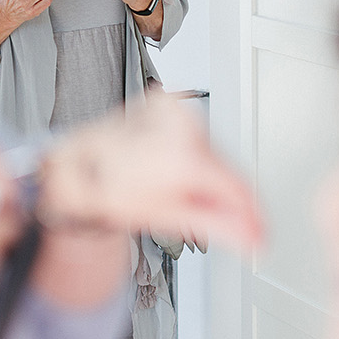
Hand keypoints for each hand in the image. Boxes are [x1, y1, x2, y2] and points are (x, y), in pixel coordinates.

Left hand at [43, 92, 262, 250]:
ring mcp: (173, 108)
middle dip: (226, 196)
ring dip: (210, 175)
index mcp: (181, 155)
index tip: (261, 234)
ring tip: (181, 190)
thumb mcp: (167, 216)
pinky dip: (195, 154)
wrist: (78, 166)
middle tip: (214, 218)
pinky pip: (198, 133)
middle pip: (227, 168)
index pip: (237, 186)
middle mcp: (180, 124)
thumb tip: (253, 235)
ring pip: (215, 150)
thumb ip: (217, 225)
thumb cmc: (109, 190)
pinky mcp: (167, 102)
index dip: (253, 215)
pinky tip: (173, 166)